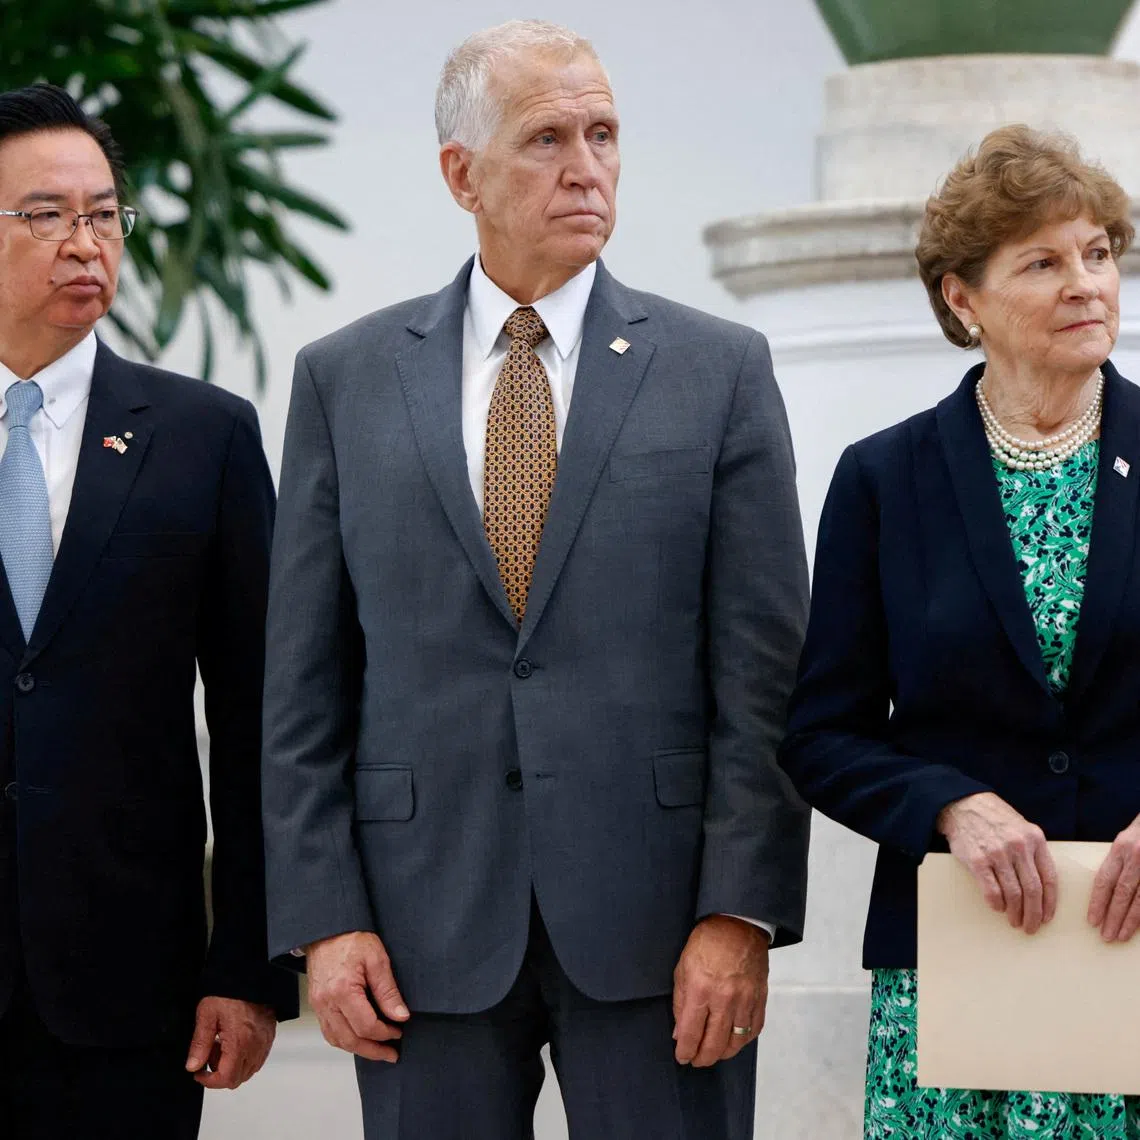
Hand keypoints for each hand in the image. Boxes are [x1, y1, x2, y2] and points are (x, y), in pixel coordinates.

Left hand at [185, 997, 275, 1089]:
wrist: (251, 975)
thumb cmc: (227, 992)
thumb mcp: (207, 1014)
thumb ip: (200, 1043)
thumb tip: (193, 1067)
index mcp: (239, 1043)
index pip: (227, 1078)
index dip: (209, 1082)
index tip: (198, 1072)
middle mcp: (256, 1046)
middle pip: (239, 1078)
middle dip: (220, 1074)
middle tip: (210, 1054)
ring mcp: (265, 1041)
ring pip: (249, 1070)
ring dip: (233, 1066)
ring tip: (222, 1046)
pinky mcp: (270, 1035)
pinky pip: (258, 1058)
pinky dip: (245, 1058)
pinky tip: (236, 1042)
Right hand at [306, 931, 408, 1062]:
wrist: (326, 930)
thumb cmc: (351, 939)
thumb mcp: (377, 959)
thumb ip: (388, 990)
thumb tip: (401, 1016)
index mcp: (342, 991)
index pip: (366, 1026)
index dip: (385, 1033)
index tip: (399, 1031)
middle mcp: (327, 1003)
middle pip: (350, 1040)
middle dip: (373, 1050)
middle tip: (391, 1054)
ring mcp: (319, 1006)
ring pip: (338, 1040)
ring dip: (359, 1049)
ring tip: (378, 1051)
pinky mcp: (317, 1005)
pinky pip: (329, 1032)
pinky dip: (344, 1041)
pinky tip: (358, 1039)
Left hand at [671, 915, 768, 1067]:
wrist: (738, 924)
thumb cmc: (705, 943)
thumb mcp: (682, 968)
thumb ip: (680, 1003)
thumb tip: (679, 1033)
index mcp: (701, 990)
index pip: (691, 1033)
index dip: (685, 1051)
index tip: (682, 1057)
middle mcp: (724, 999)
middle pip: (714, 1044)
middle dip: (703, 1058)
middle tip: (696, 1060)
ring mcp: (746, 1000)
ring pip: (736, 1042)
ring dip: (723, 1053)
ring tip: (714, 1053)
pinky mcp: (760, 998)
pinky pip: (754, 1029)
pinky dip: (743, 1040)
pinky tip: (734, 1040)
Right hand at [937, 792, 1056, 933]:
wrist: (963, 805)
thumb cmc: (994, 819)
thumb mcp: (1021, 828)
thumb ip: (1033, 851)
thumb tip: (1041, 886)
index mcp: (1035, 838)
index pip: (1049, 878)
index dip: (1050, 902)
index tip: (1047, 916)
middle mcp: (1019, 846)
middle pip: (1033, 890)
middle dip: (1034, 914)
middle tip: (1031, 926)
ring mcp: (998, 853)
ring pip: (1014, 894)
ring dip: (1016, 913)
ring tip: (1015, 921)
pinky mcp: (978, 860)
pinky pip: (992, 890)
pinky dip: (996, 904)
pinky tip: (997, 907)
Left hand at [1087, 814, 1139, 941]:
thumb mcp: (1125, 840)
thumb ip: (1116, 862)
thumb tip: (1104, 890)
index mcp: (1121, 848)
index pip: (1105, 879)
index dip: (1097, 902)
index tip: (1092, 920)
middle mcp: (1136, 858)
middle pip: (1122, 893)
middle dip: (1113, 916)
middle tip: (1105, 936)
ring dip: (1130, 921)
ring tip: (1121, 936)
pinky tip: (1138, 927)